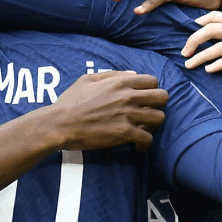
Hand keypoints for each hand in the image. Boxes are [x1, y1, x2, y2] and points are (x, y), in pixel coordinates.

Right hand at [39, 71, 168, 151]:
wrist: (59, 124)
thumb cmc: (70, 101)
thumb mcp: (87, 79)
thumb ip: (112, 75)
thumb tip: (133, 74)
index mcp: (120, 82)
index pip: (152, 81)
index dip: (151, 90)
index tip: (144, 99)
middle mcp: (127, 96)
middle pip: (162, 97)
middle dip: (158, 105)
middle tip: (148, 113)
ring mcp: (127, 115)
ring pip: (159, 118)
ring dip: (153, 125)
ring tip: (143, 130)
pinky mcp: (124, 134)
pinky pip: (147, 139)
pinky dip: (144, 144)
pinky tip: (137, 146)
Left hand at [181, 11, 221, 72]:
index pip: (217, 16)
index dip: (200, 22)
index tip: (189, 31)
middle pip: (212, 28)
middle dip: (194, 39)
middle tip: (183, 52)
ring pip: (220, 44)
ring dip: (202, 55)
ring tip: (189, 64)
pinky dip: (220, 63)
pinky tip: (210, 70)